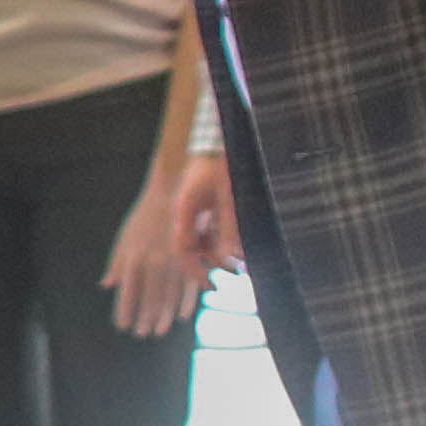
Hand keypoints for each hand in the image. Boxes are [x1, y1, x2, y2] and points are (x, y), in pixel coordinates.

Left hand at [105, 164, 211, 335]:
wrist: (171, 192)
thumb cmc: (144, 217)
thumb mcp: (125, 238)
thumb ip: (116, 263)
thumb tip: (106, 286)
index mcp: (133, 257)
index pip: (127, 291)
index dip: (125, 311)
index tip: (122, 326)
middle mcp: (152, 261)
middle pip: (149, 297)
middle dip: (145, 318)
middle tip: (142, 334)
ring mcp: (173, 260)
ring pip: (169, 295)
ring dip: (164, 316)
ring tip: (159, 331)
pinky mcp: (191, 256)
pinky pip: (189, 285)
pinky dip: (187, 302)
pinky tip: (184, 316)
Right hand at [177, 147, 239, 277]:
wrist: (216, 140)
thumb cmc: (220, 164)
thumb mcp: (229, 196)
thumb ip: (230, 226)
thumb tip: (234, 256)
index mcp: (184, 211)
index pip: (183, 249)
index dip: (195, 271)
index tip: (211, 285)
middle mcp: (186, 214)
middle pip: (193, 249)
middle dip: (213, 265)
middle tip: (236, 274)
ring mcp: (195, 211)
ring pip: (204, 242)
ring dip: (221, 253)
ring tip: (243, 262)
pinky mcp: (204, 208)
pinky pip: (210, 231)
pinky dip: (223, 241)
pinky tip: (240, 246)